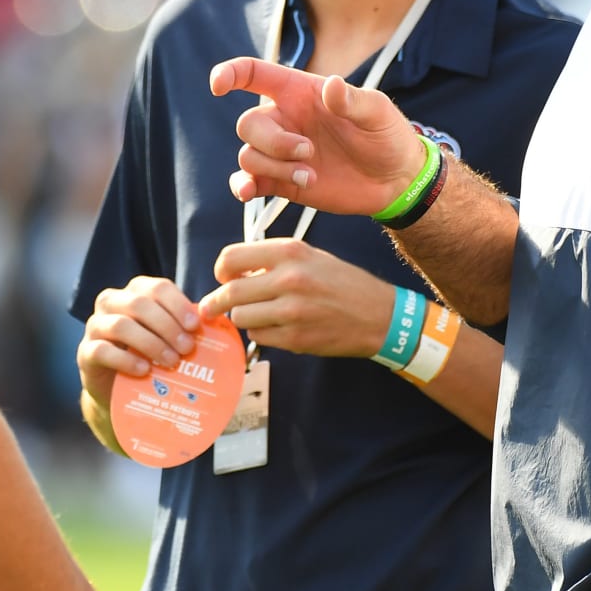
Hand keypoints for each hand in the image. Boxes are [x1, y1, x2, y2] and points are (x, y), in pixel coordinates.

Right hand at [76, 276, 200, 407]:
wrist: (119, 391)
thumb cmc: (148, 356)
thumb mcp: (165, 338)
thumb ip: (182, 328)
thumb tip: (215, 326)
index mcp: (134, 292)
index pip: (157, 288)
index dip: (178, 305)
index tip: (196, 326)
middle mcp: (111, 302)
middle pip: (139, 304)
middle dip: (167, 325)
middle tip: (188, 348)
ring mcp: (95, 326)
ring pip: (121, 325)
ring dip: (151, 343)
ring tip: (171, 361)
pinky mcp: (85, 352)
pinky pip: (102, 351)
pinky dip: (126, 360)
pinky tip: (145, 371)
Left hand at [199, 238, 393, 357]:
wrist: (379, 315)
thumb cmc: (341, 282)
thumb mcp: (308, 256)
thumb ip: (271, 261)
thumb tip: (234, 274)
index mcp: (289, 252)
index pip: (232, 257)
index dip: (221, 270)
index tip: (223, 277)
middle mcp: (288, 279)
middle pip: (231, 293)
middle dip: (217, 302)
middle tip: (210, 307)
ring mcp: (291, 311)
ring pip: (241, 317)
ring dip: (242, 318)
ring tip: (256, 314)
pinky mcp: (296, 339)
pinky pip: (259, 336)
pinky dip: (260, 333)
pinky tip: (274, 326)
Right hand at [209, 57, 424, 214]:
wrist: (396, 181)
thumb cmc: (388, 136)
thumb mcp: (378, 112)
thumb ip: (352, 100)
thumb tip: (330, 86)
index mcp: (299, 92)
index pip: (253, 74)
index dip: (229, 73)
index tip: (218, 85)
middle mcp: (284, 119)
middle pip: (248, 124)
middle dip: (273, 142)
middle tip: (309, 152)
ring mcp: (280, 152)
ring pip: (248, 155)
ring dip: (274, 167)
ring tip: (309, 176)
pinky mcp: (281, 181)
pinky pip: (247, 181)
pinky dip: (242, 186)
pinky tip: (250, 193)